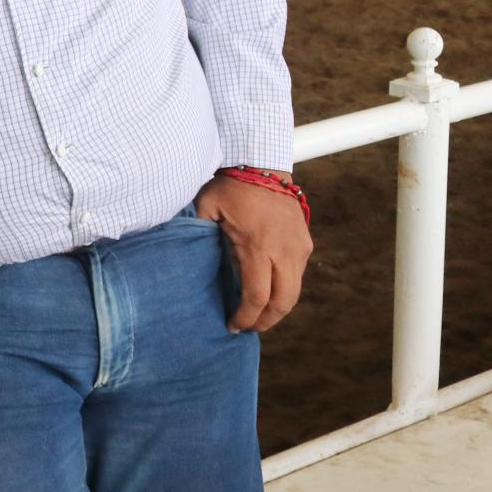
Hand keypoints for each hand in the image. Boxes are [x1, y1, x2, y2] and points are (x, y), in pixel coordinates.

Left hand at [194, 173, 312, 333]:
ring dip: (277, 308)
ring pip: (294, 292)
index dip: (246, 317)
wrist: (262, 163)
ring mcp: (298, 248)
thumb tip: (186, 263)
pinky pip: (297, 275)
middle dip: (266, 321)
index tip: (233, 325)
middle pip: (283, 302)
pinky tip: (268, 292)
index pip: (257, 296)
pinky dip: (285, 289)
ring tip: (257, 315)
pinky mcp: (305, 243)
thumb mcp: (205, 209)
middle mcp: (284, 251)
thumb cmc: (229, 187)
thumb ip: (198, 237)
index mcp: (258, 246)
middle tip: (248, 328)